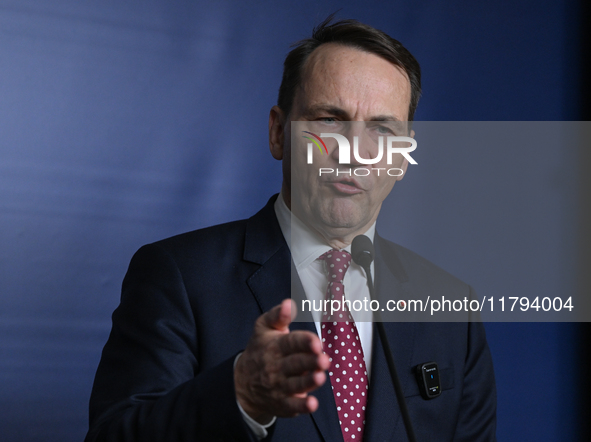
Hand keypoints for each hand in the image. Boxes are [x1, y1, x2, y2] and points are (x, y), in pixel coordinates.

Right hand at [234, 299, 329, 423]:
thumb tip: (289, 303)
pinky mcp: (282, 403)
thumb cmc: (260, 349)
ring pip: (295, 384)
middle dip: (310, 361)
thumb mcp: (263, 328)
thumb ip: (278, 315)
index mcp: (275, 345)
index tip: (316, 342)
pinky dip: (301, 406)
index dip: (304, 341)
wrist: (242, 382)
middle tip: (324, 359)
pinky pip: (291, 406)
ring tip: (320, 377)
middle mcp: (277, 366)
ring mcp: (279, 386)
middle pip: (295, 363)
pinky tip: (312, 404)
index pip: (291, 342)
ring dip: (308, 381)